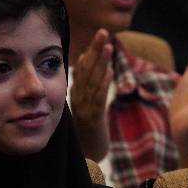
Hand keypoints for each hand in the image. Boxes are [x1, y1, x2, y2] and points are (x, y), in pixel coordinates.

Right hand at [71, 28, 113, 161]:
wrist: (87, 155)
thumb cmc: (88, 128)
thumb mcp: (87, 102)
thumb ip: (87, 81)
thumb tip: (86, 57)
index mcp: (76, 93)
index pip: (83, 68)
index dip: (92, 51)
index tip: (100, 35)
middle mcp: (78, 98)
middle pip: (86, 70)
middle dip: (95, 50)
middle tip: (103, 32)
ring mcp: (84, 109)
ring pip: (92, 82)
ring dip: (101, 63)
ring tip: (109, 47)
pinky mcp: (93, 120)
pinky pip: (98, 99)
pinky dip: (103, 85)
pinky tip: (110, 72)